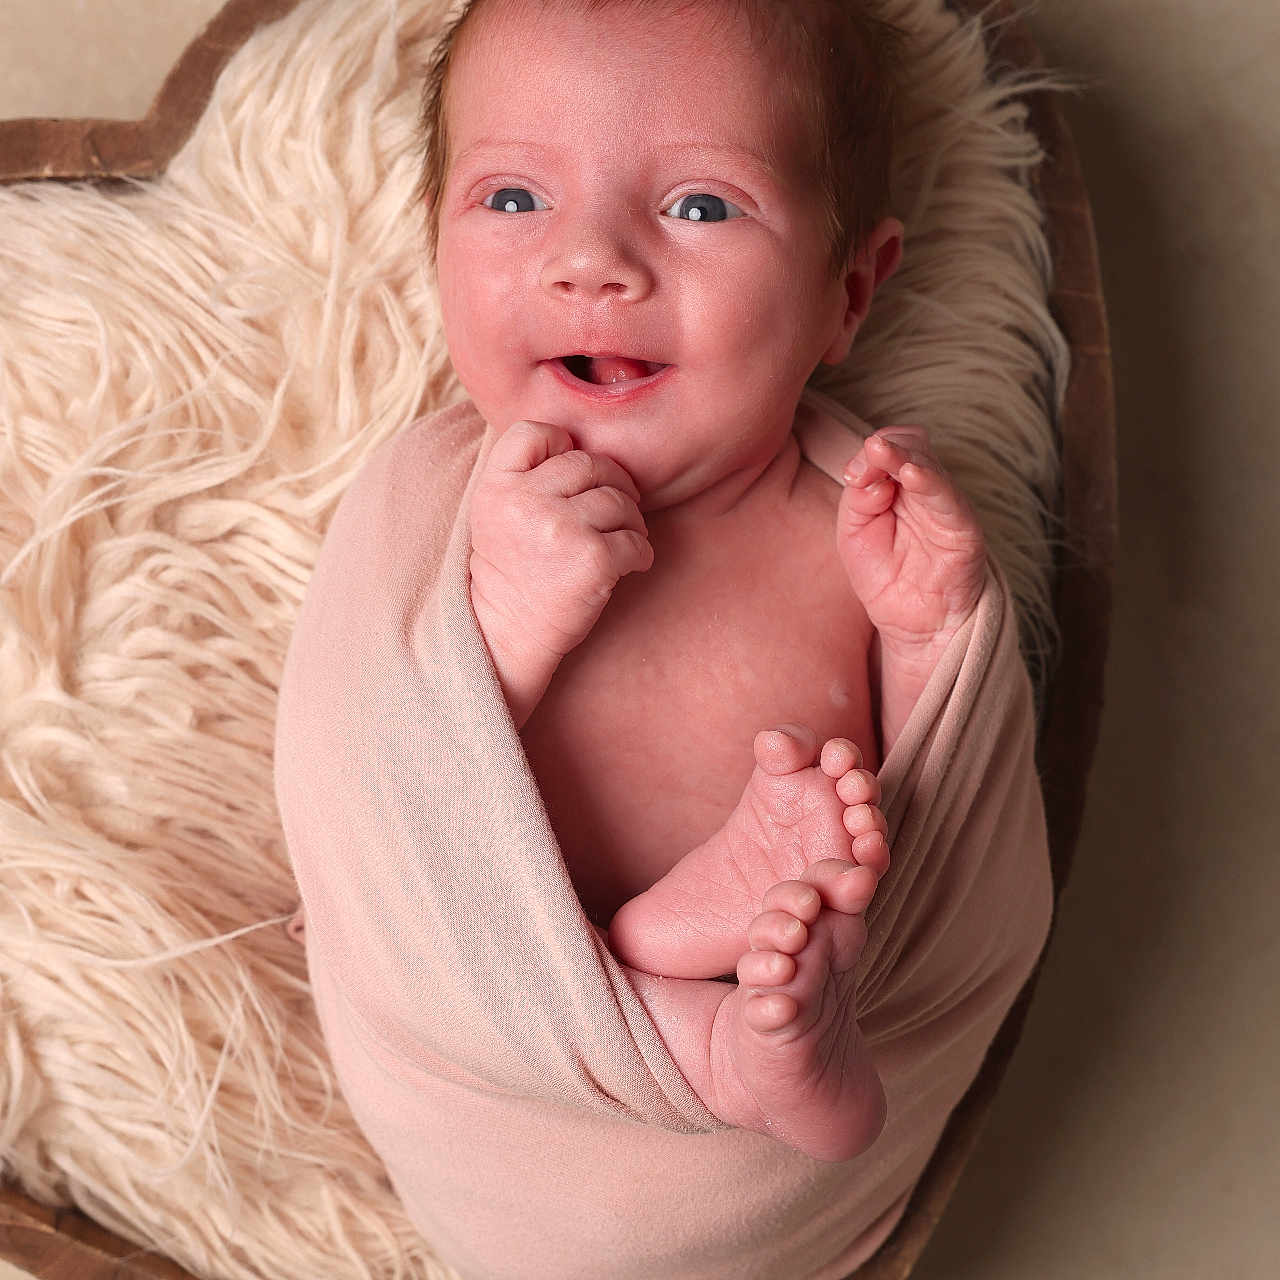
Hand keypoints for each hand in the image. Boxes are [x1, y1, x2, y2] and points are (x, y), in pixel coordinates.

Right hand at [468, 420, 653, 670]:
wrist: (507, 632)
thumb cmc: (511, 570)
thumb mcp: (496, 512)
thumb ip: (525, 475)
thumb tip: (579, 445)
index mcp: (498, 486)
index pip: (535, 431)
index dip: (561, 443)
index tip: (573, 472)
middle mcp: (527, 501)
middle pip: (590, 463)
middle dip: (612, 483)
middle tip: (617, 507)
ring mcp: (561, 528)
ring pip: (619, 500)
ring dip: (631, 519)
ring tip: (624, 537)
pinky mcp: (593, 559)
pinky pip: (636, 540)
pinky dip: (641, 552)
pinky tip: (630, 563)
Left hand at [836, 426, 985, 656]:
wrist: (913, 624)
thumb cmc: (885, 576)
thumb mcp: (854, 533)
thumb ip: (857, 499)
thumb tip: (872, 474)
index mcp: (899, 486)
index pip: (889, 447)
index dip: (869, 453)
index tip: (851, 476)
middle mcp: (925, 490)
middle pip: (911, 445)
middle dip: (883, 448)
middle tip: (867, 457)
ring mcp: (946, 506)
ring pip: (929, 464)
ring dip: (902, 455)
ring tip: (881, 450)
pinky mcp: (962, 528)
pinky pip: (947, 498)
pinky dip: (929, 482)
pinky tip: (912, 474)